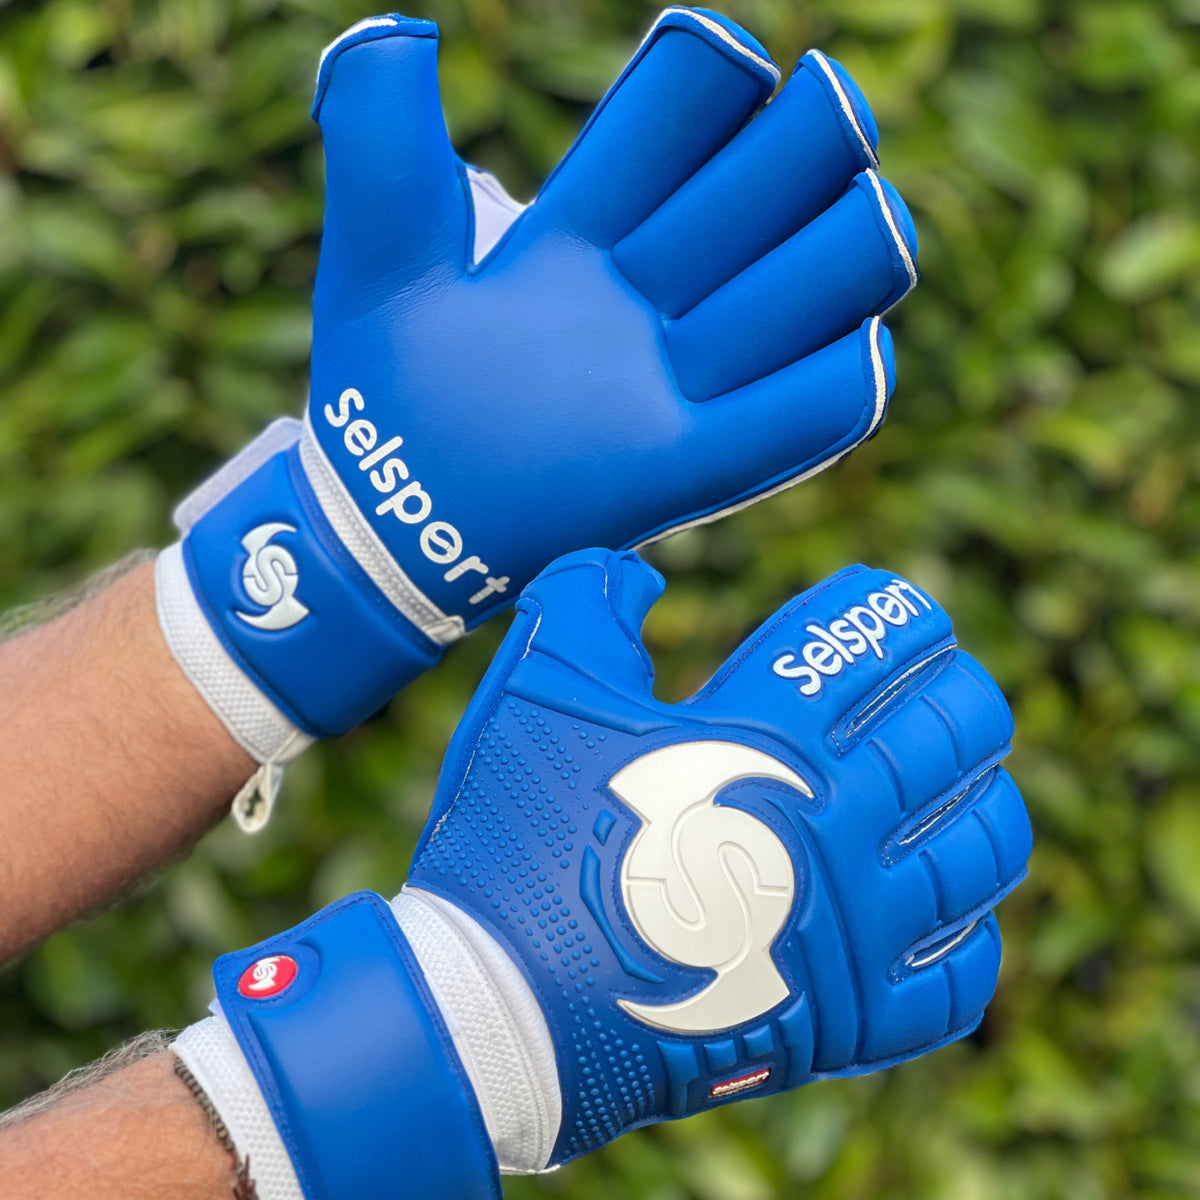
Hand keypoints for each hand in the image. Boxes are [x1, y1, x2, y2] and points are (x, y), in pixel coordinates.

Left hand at [155, 8, 917, 823]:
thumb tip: (399, 28)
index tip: (721, 60)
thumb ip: (381, 136)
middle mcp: (644, 298)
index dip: (707, 80)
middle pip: (755, 199)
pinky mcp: (679, 472)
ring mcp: (670, 384)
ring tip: (863, 210)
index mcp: (580, 233)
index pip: (669, 126)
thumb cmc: (378, 388)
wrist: (384, 522)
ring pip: (796, 301)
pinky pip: (781, 428)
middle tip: (826, 111)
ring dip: (845, 252)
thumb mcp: (377, 253)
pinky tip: (856, 351)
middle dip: (805, 146)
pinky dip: (830, 392)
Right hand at [174, 550, 1027, 1199]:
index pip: (875, 641)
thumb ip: (591, 599)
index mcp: (767, 735)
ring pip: (985, 845)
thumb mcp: (538, 687)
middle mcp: (835, 827)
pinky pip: (959, 974)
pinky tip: (933, 906)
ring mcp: (854, 934)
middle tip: (930, 680)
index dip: (891, 608)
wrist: (499, 1013)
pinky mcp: (848, 1024)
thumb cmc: (517, 840)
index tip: (885, 606)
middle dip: (953, 687)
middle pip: (959, 729)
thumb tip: (642, 574)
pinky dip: (964, 928)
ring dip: (978, 795)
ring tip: (949, 782)